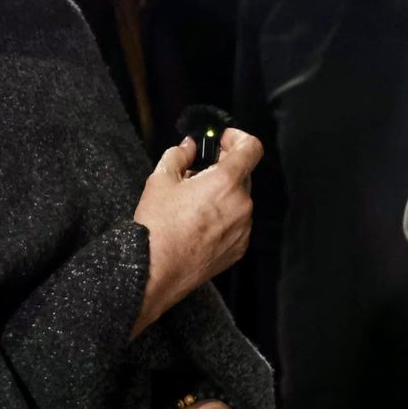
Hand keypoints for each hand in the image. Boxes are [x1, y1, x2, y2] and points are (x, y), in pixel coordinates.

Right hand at [132, 128, 263, 334]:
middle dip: (224, 168)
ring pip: (240, 200)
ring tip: (195, 202)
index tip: (224, 140)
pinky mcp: (239, 248)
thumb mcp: (160, 180)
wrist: (155, 271)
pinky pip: (238, 223)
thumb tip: (189, 147)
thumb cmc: (157, 226)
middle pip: (244, 174)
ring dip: (224, 195)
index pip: (252, 148)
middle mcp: (242, 204)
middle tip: (199, 172)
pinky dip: (225, 218)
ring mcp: (243, 228)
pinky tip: (200, 224)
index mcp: (226, 182)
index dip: (239, 138)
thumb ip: (178, 155)